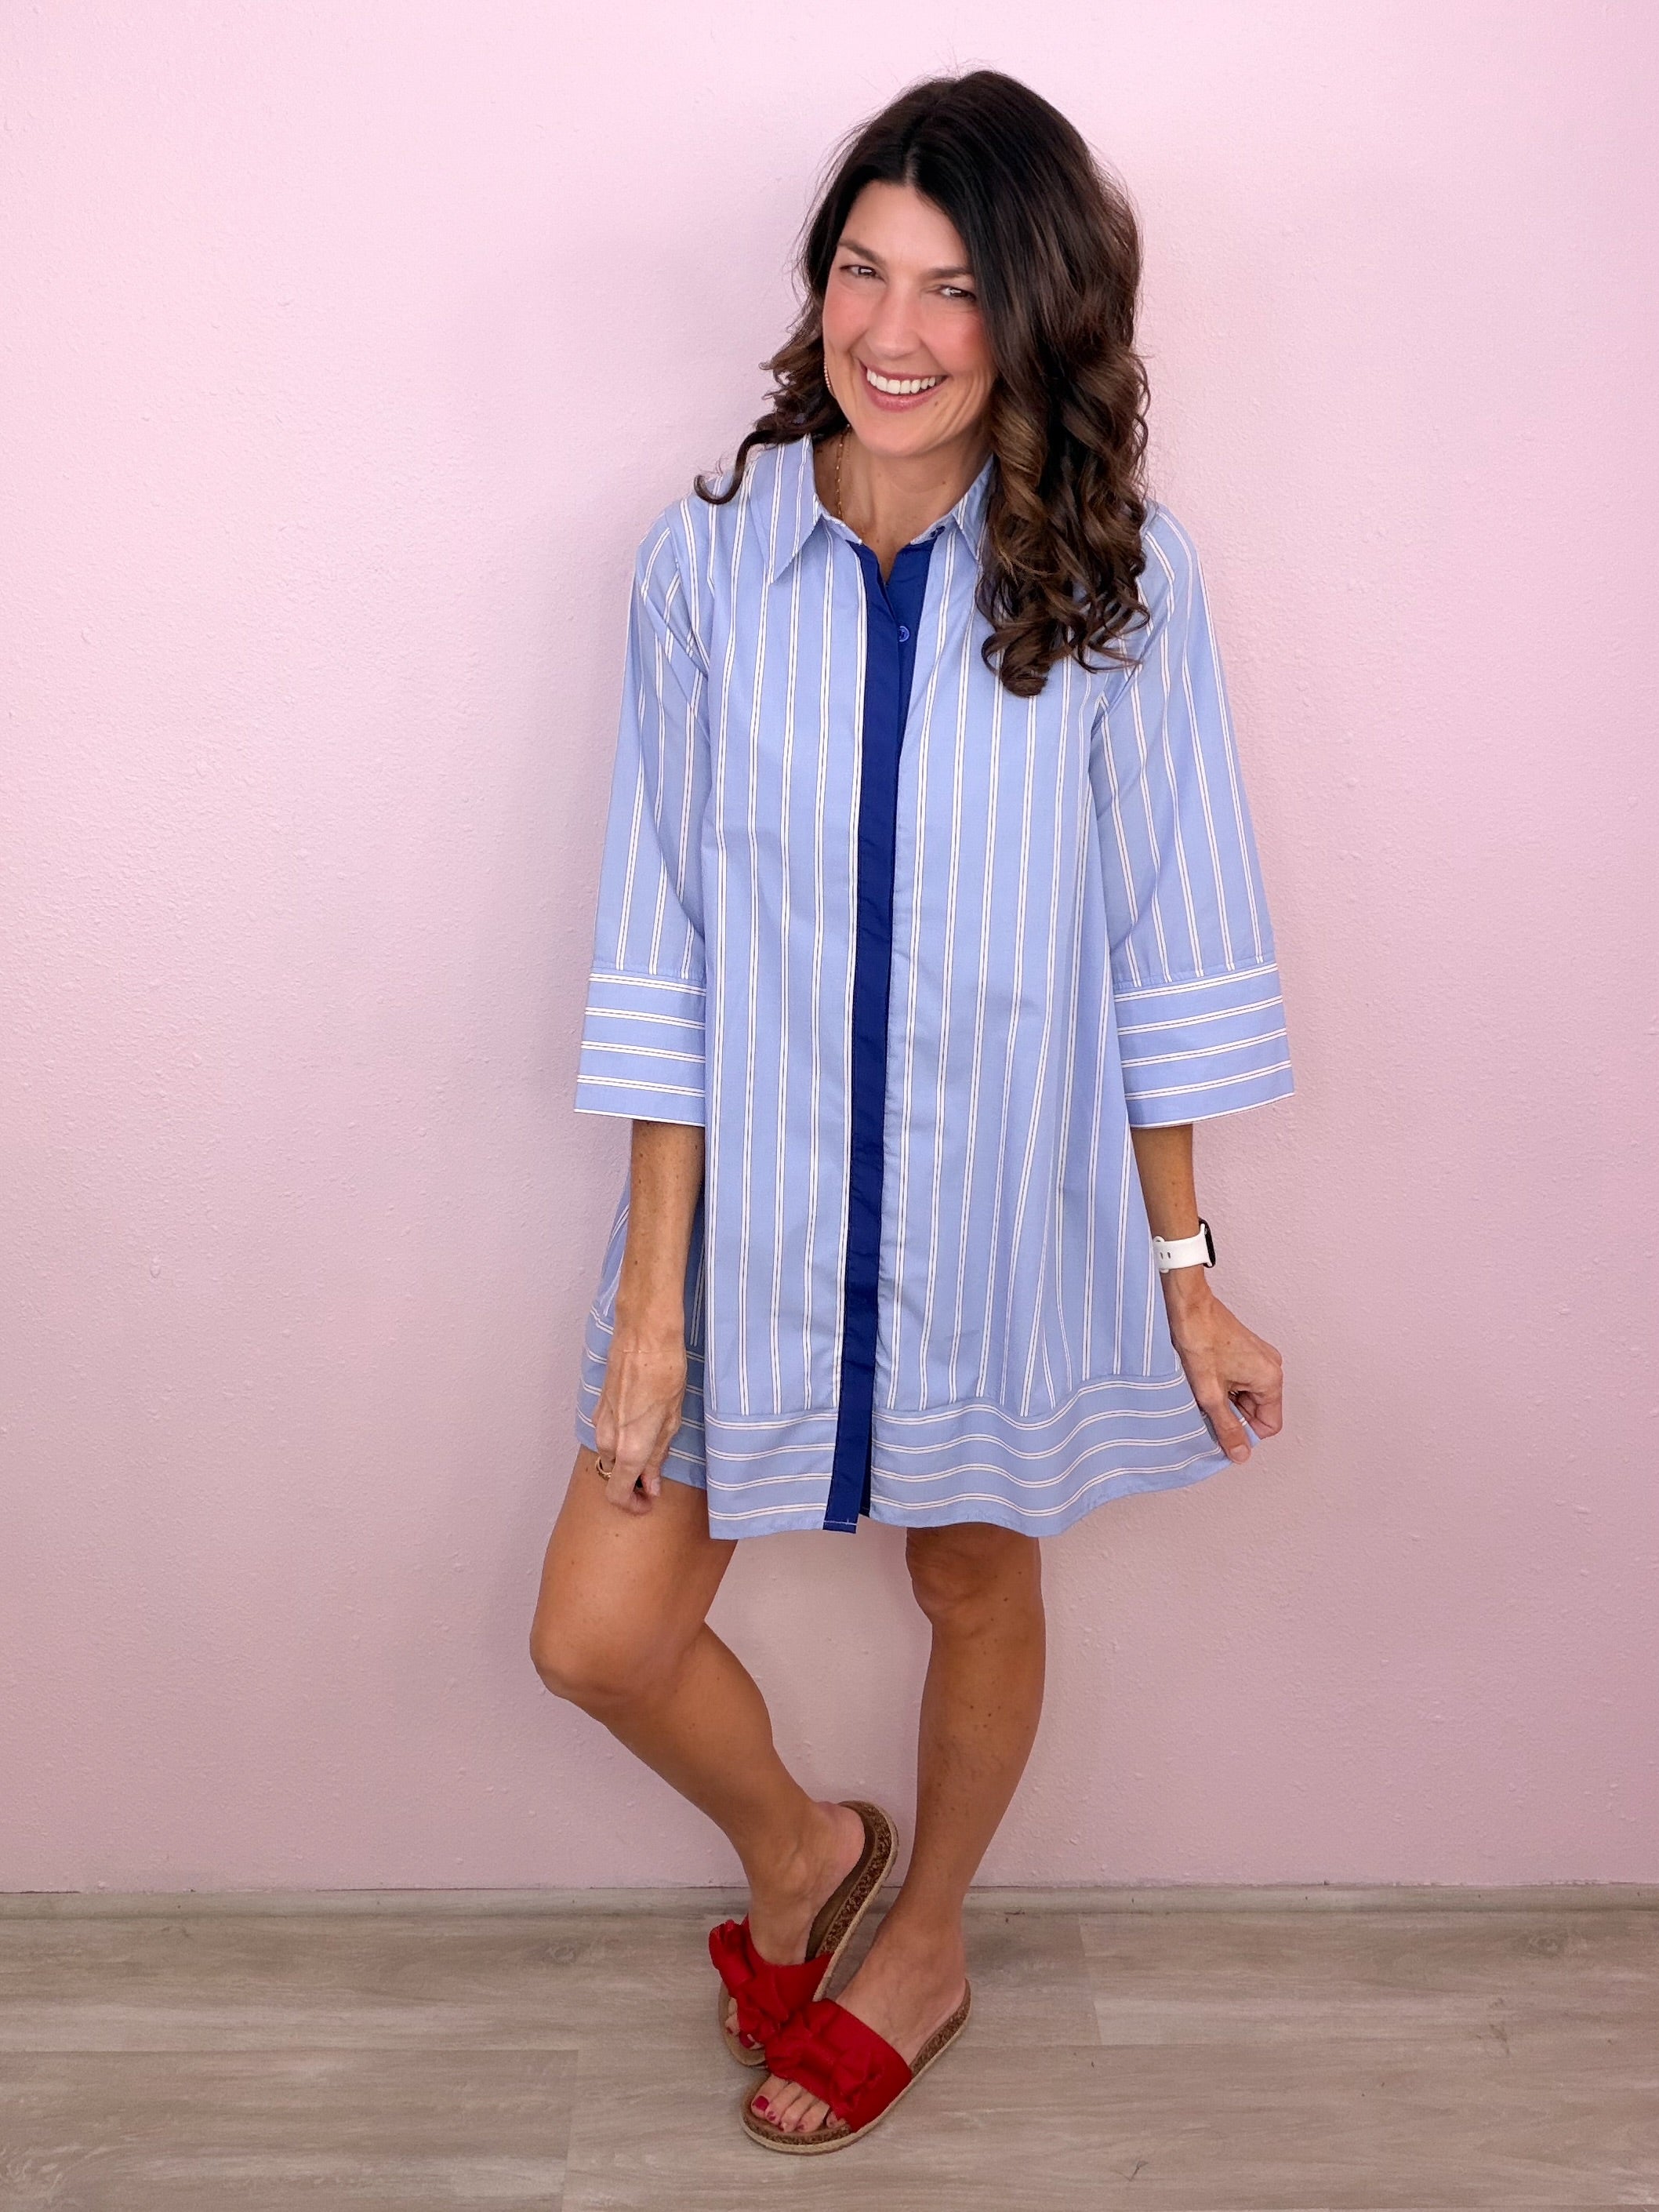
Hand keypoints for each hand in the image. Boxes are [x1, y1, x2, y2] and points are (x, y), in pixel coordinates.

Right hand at [590, 1308, 688, 1514]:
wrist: (645, 1334)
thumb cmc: (664, 1372)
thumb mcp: (672, 1421)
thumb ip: (657, 1456)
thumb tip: (652, 1483)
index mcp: (628, 1449)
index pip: (617, 1494)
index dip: (633, 1505)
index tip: (648, 1502)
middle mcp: (608, 1439)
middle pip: (614, 1475)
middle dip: (633, 1482)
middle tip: (656, 1476)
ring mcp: (600, 1421)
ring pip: (610, 1454)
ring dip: (627, 1459)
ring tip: (654, 1446)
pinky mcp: (599, 1406)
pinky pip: (607, 1434)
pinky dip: (621, 1440)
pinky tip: (642, 1425)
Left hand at [1162, 1277, 1283, 1463]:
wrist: (1187, 1304)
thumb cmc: (1199, 1338)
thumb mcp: (1210, 1393)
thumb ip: (1227, 1427)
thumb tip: (1241, 1454)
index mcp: (1271, 1379)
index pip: (1268, 1426)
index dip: (1244, 1431)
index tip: (1220, 1425)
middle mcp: (1271, 1367)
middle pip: (1257, 1411)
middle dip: (1232, 1413)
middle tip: (1206, 1402)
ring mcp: (1259, 1357)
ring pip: (1246, 1396)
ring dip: (1224, 1398)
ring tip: (1204, 1385)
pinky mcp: (1245, 1351)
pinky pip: (1239, 1380)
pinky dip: (1222, 1384)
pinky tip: (1205, 1375)